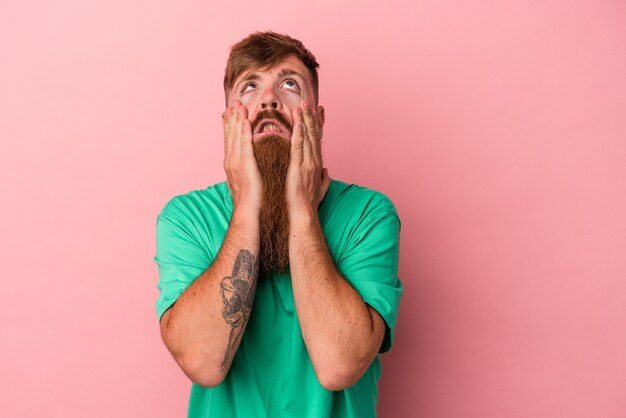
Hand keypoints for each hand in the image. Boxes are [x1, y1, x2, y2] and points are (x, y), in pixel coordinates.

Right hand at [223, 100, 262, 212]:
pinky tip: (245, 121)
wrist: (248, 211)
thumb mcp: (245, 180)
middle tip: (233, 102)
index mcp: (232, 163)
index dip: (229, 125)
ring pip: (236, 136)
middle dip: (232, 117)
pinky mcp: (245, 165)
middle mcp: (231, 160)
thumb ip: (245, 168)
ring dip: (237, 120)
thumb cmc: (250, 199)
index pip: (230, 139)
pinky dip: (244, 132)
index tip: (229, 112)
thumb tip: (248, 162)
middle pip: (230, 134)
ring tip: (238, 106)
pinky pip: (245, 145)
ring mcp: (236, 162)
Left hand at [286, 101, 330, 218]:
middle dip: (311, 117)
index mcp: (317, 164)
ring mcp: (308, 163)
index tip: (318, 112)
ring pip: (307, 136)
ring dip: (304, 119)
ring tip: (302, 104)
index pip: (317, 140)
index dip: (317, 125)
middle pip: (314, 134)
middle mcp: (315, 161)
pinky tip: (296, 120)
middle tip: (308, 101)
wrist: (303, 215)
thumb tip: (327, 172)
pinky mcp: (299, 166)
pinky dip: (298, 131)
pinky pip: (298, 145)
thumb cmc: (308, 205)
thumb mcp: (319, 190)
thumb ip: (324, 179)